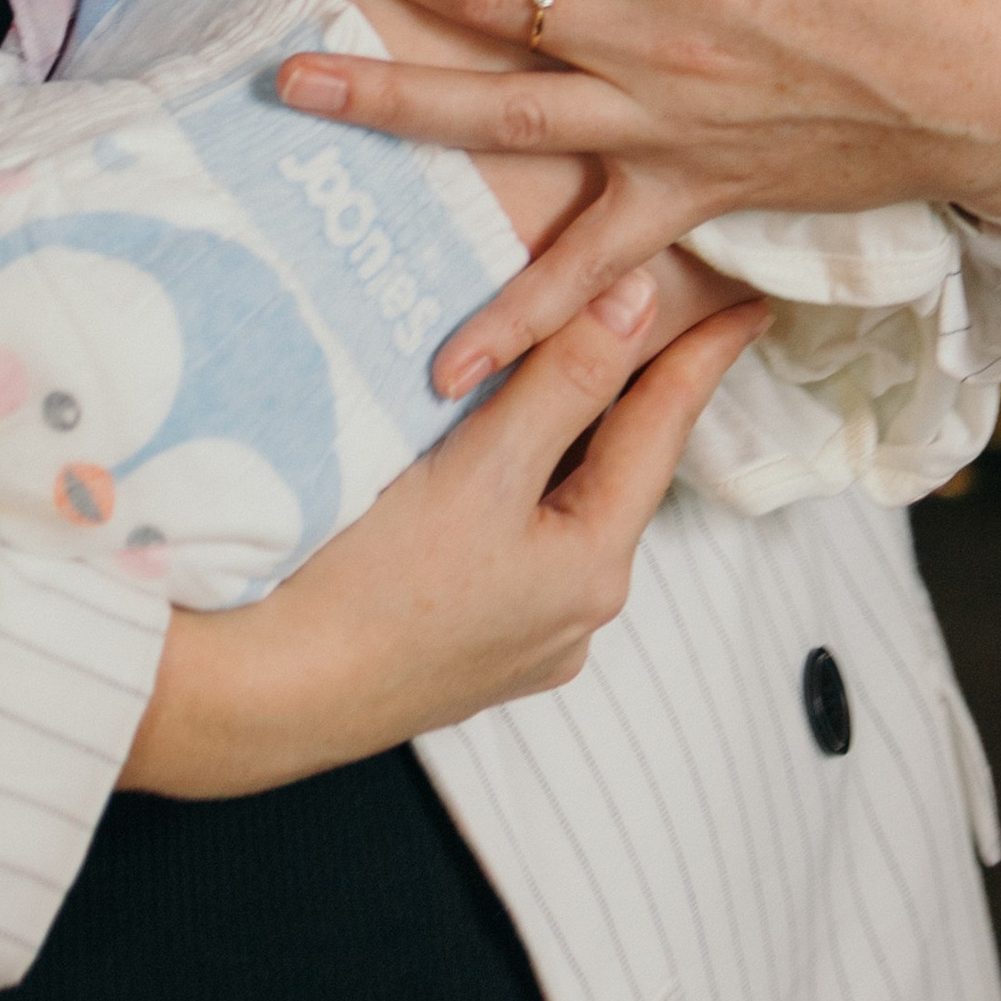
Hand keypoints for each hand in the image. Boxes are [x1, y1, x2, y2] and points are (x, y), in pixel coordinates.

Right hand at [121, 279, 770, 795]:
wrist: (256, 697)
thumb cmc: (363, 586)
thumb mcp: (480, 469)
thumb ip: (563, 382)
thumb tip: (636, 304)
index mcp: (591, 569)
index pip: (661, 434)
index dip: (699, 360)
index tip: (745, 305)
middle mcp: (570, 617)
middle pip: (616, 477)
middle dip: (634, 399)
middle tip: (666, 323)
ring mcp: (515, 642)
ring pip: (561, 513)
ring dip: (568, 443)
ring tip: (580, 373)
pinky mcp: (460, 650)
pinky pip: (514, 547)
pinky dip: (517, 490)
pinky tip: (488, 461)